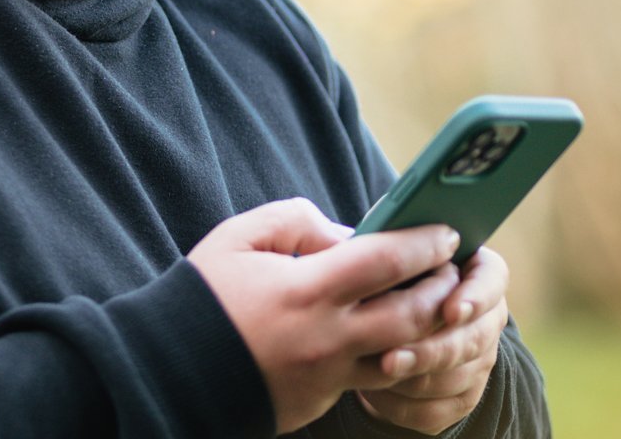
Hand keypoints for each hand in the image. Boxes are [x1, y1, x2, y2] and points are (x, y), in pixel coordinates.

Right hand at [187, 199, 461, 433]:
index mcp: (307, 290)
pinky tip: (393, 336)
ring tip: (433, 304)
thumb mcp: (238, 237)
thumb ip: (295, 220)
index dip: (424, 243)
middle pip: (413, 314)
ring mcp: (328, 376)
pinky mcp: (321, 401)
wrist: (169, 369)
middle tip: (451, 268)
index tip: (446, 232)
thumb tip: (345, 234)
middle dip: (441, 287)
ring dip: (428, 328)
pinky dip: (392, 356)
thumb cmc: (203, 296)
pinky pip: (371, 379)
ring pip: (404, 355)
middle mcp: (327, 338)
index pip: (388, 261)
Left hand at [355, 247, 509, 434]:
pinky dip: (404, 404)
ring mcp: (479, 361)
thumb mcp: (383, 255)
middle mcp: (486, 318)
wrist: (382, 326)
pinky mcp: (461, 398)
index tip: (452, 311)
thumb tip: (349, 242)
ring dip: (414, 378)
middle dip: (431, 351)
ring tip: (373, 371)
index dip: (476, 297)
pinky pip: (438, 409)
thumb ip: (381, 246)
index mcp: (475, 273)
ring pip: (455, 377)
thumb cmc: (383, 278)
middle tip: (391, 358)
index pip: (492, 280)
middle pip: (473, 338)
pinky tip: (375, 392)